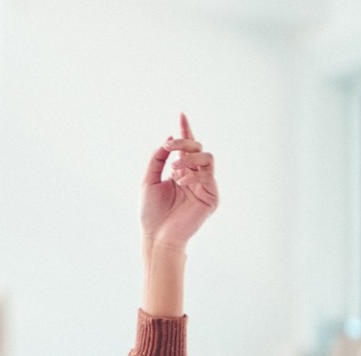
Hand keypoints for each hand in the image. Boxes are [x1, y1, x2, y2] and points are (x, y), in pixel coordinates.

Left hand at [140, 114, 218, 249]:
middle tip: (169, 147)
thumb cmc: (151, 213)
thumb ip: (157, 159)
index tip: (181, 114)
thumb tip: (168, 139)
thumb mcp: (149, 181)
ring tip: (174, 169)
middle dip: (184, 144)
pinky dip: (193, 175)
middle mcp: (195, 176)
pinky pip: (208, 176)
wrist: (156, 236)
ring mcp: (205, 186)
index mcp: (181, 172)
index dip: (185, 130)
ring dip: (189, 158)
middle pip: (198, 148)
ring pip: (207, 157)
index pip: (186, 147)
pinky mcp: (211, 197)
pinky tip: (180, 182)